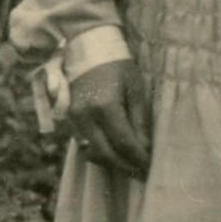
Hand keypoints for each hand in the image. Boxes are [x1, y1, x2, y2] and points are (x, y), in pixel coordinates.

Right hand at [66, 58, 152, 178]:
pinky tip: (114, 153)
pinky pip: (83, 143)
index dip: (139, 159)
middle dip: (125, 166)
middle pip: (105, 154)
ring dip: (112, 162)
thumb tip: (145, 148)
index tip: (151, 168)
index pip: (124, 143)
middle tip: (143, 173)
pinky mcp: (68, 118)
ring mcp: (73, 118)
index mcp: (105, 106)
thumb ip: (140, 120)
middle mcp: (85, 116)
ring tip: (131, 165)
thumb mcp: (136, 88)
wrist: (88, 48)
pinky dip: (99, 152)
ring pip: (92, 153)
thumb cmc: (118, 65)